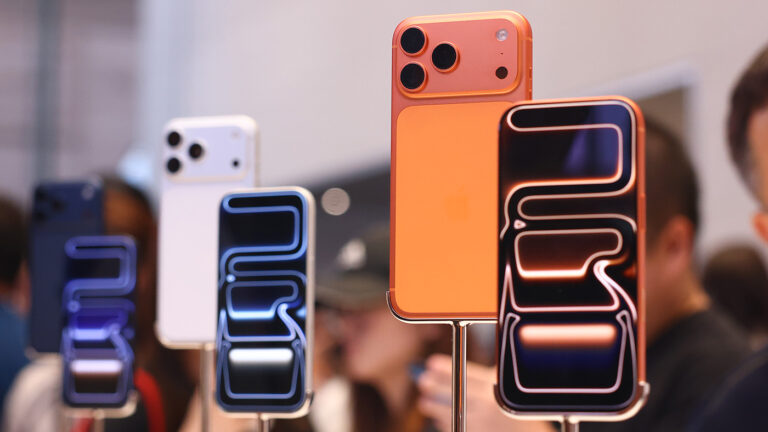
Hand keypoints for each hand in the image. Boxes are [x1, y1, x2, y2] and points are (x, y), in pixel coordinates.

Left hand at [417, 354, 554, 431]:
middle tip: (422, 380)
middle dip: (435, 385)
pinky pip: (456, 428)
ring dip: (434, 407)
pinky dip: (445, 423)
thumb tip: (457, 369)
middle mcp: (491, 406)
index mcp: (499, 389)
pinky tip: (438, 419)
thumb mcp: (509, 389)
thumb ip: (490, 378)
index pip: (466, 373)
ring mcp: (484, 423)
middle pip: (456, 392)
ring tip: (424, 401)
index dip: (446, 368)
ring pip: (452, 412)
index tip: (431, 363)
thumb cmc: (519, 412)